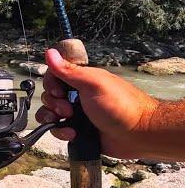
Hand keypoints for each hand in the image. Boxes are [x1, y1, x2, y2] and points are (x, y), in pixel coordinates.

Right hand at [35, 48, 158, 158]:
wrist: (137, 135)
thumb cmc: (121, 106)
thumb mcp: (93, 83)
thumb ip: (69, 70)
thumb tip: (50, 52)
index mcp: (82, 80)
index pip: (54, 75)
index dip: (51, 84)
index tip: (59, 91)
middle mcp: (78, 95)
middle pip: (50, 95)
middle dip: (53, 103)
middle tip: (68, 108)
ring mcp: (77, 113)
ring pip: (50, 112)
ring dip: (53, 118)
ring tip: (69, 121)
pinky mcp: (77, 130)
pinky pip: (57, 129)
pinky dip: (61, 132)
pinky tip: (73, 133)